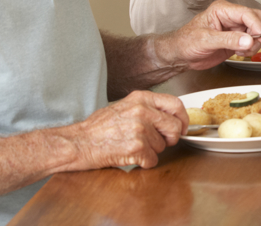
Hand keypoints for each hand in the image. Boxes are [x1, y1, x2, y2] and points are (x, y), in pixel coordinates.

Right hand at [68, 91, 186, 169]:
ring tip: (132, 146)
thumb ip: (147, 108)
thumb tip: (169, 117)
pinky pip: (152, 160)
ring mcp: (140, 129)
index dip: (183, 118)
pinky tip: (130, 156)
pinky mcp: (137, 147)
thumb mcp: (124, 106)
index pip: (176, 104)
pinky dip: (144, 162)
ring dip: (152, 151)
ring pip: (163, 146)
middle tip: (159, 142)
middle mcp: (143, 111)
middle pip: (174, 127)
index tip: (183, 127)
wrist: (77, 143)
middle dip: (170, 138)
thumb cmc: (97, 127)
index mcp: (141, 98)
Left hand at [156, 0, 260, 69]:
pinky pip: (253, 42)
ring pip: (258, 31)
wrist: (181, 55)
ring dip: (254, 43)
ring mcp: (235, 28)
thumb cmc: (186, 42)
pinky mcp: (237, 39)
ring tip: (240, 50)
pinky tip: (239, 52)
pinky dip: (251, 49)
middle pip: (258, 19)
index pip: (248, 13)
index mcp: (223, 10)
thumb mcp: (205, 40)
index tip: (256, 37)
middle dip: (257, 33)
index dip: (255, 25)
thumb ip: (228, 40)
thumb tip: (248, 40)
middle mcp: (232, 17)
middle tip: (249, 44)